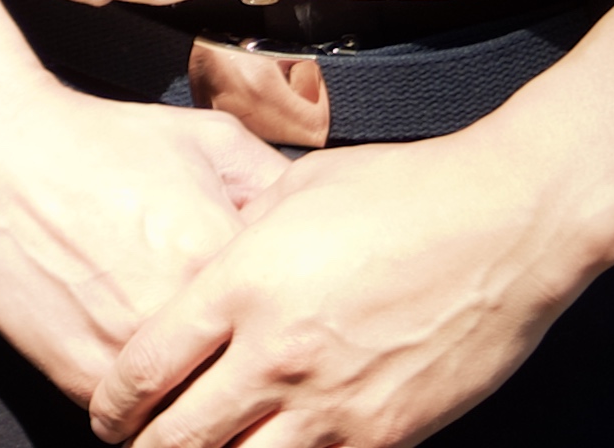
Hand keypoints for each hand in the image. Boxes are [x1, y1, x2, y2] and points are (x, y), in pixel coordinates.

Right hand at [0, 68, 292, 407]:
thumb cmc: (102, 141)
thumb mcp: (211, 140)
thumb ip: (280, 190)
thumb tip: (328, 231)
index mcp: (229, 263)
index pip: (298, 338)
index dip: (307, 341)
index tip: (306, 345)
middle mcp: (182, 320)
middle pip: (251, 394)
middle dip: (264, 397)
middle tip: (265, 391)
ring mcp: (129, 356)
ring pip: (194, 425)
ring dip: (207, 422)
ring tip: (214, 404)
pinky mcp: (82, 377)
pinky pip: (137, 426)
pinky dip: (150, 419)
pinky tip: (157, 395)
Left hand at [100, 129, 612, 447]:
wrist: (506, 222)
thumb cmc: (401, 192)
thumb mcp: (292, 191)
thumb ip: (237, 232)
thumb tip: (201, 258)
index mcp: (241, 286)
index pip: (144, 367)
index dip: (112, 403)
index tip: (107, 413)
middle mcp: (277, 354)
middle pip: (180, 437)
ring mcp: (335, 403)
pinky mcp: (388, 435)